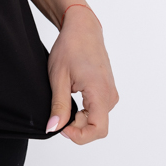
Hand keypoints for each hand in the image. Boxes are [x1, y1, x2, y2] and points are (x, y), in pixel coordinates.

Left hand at [46, 7, 118, 143]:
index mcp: (100, 92)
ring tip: (65, 100)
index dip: (79, 136)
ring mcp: (111, 93)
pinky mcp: (108, 91)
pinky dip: (85, 112)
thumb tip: (54, 128)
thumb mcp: (58, 78)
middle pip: (97, 127)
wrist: (82, 29)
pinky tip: (72, 99)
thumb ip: (58, 106)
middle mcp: (110, 95)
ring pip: (98, 120)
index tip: (62, 128)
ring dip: (80, 119)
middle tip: (58, 114)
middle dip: (77, 127)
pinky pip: (99, 111)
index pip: (98, 130)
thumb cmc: (71, 47)